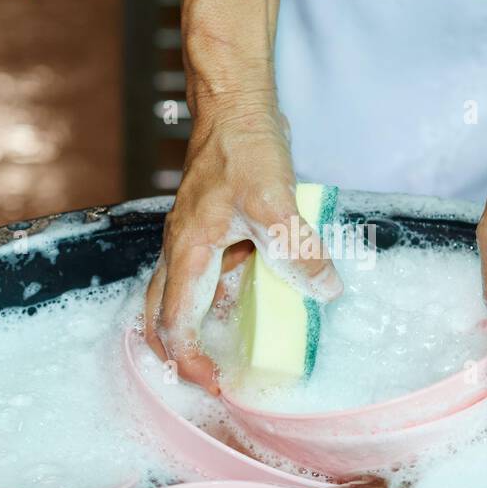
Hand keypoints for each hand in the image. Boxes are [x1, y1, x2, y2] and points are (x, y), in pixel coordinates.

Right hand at [144, 96, 343, 394]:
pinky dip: (224, 299)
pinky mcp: (213, 229)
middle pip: (162, 317)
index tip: (216, 384)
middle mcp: (183, 250)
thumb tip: (323, 290)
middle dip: (181, 354)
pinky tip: (258, 303)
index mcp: (188, 251)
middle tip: (212, 380)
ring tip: (232, 355)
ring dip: (201, 329)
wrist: (235, 103)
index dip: (191, 360)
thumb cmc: (243, 145)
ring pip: (184, 297)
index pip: (175, 322)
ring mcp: (195, 240)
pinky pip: (211, 275)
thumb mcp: (275, 201)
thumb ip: (296, 249)